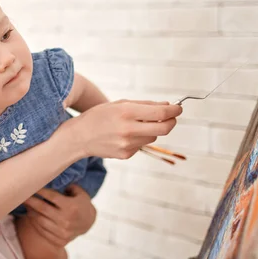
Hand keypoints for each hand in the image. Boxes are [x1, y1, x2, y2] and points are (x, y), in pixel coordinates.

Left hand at [23, 185, 95, 246]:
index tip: (31, 184)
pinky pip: (42, 231)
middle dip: (30, 200)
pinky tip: (30, 215)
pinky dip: (34, 223)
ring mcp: (62, 231)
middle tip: (20, 194)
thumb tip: (54, 178)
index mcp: (71, 207)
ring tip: (24, 204)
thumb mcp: (80, 193)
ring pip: (40, 220)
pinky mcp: (59, 240)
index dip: (40, 190)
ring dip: (30, 212)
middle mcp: (66, 220)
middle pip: (42, 208)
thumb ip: (68, 186)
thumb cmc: (81, 204)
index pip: (51, 196)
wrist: (88, 223)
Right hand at [60, 100, 181, 159]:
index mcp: (127, 112)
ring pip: (153, 136)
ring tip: (137, 124)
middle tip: (171, 116)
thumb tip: (167, 105)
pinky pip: (142, 144)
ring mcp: (128, 144)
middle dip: (172, 121)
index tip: (179, 107)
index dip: (174, 109)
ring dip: (152, 129)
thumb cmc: (99, 116)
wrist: (79, 137)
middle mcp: (129, 129)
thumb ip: (145, 105)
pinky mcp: (126, 154)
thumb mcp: (120, 104)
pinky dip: (140, 138)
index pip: (161, 113)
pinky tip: (124, 135)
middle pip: (164, 128)